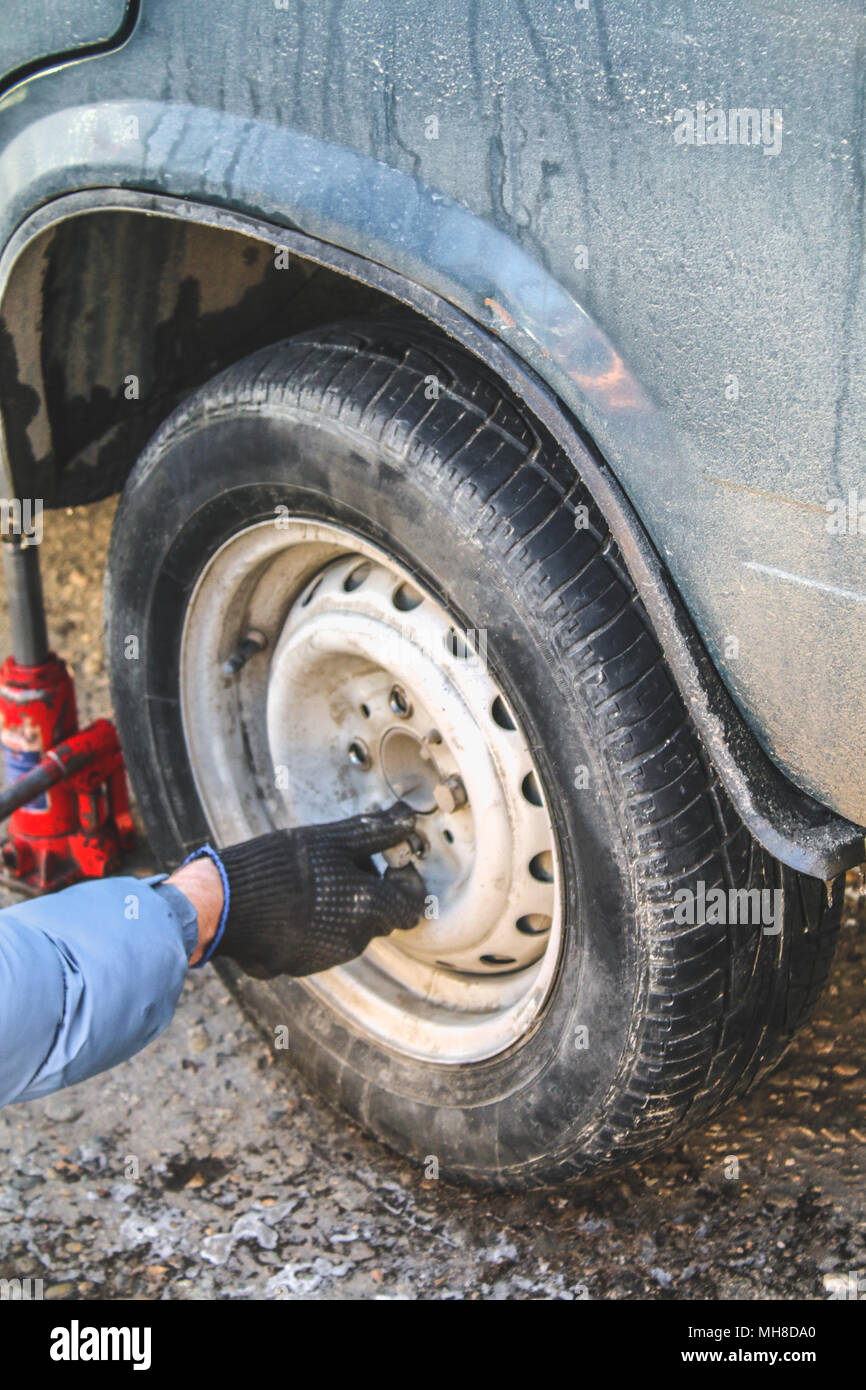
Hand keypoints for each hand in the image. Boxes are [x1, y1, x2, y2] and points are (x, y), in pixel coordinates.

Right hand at [213, 802, 426, 977]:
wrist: (227, 903)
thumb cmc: (282, 867)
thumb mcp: (333, 839)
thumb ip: (376, 832)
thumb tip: (407, 820)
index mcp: (369, 908)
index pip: (412, 907)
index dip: (406, 883)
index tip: (390, 863)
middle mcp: (355, 940)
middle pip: (382, 917)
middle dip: (373, 892)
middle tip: (347, 865)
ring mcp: (327, 956)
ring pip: (352, 930)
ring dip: (345, 908)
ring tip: (316, 880)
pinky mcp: (301, 965)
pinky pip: (324, 942)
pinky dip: (320, 924)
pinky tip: (297, 902)